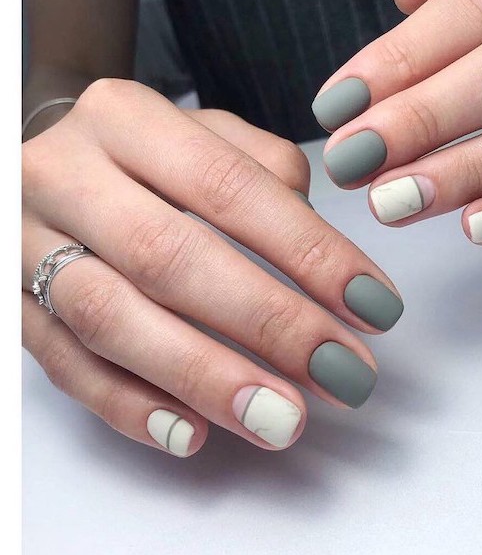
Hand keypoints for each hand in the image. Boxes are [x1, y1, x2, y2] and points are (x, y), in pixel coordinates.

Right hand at [23, 80, 403, 456]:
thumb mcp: (205, 134)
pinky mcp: (10, 307)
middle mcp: (65, 175)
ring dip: (203, 377)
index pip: (231, 187)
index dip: (309, 251)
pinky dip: (129, 405)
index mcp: (127, 119)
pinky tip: (194, 434)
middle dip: (268, 323)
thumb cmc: (146, 155)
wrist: (43, 164)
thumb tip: (320, 252)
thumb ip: (267, 173)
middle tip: (341, 375)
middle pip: (171, 256)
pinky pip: (64, 365)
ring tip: (279, 420)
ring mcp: (24, 245)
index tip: (373, 306)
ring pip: (110, 318)